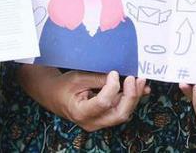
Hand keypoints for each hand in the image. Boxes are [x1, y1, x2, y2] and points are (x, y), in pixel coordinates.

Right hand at [18, 65, 148, 131]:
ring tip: (141, 81)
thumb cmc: (63, 86)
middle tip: (135, 79)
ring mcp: (99, 122)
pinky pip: (121, 110)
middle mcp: (92, 122)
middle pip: (119, 114)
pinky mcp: (105, 118)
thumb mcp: (78, 78)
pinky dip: (131, 99)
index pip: (103, 103)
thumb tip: (119, 75)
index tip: (114, 73)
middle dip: (131, 96)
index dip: (112, 87)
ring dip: (134, 97)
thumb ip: (98, 79)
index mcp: (80, 112)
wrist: (54, 96)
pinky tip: (140, 88)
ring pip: (123, 113)